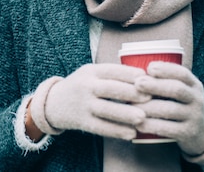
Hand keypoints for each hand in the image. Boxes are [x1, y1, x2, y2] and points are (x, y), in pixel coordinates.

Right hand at [30, 63, 149, 139]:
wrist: (54, 102)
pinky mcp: (82, 121)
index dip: (129, 74)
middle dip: (130, 93)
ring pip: (105, 110)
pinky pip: (100, 127)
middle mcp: (85, 86)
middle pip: (109, 89)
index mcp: (91, 71)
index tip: (146, 78)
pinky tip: (131, 134)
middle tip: (149, 97)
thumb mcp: (92, 73)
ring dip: (124, 114)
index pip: (111, 70)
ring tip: (141, 118)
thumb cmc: (82, 85)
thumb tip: (145, 78)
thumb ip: (113, 74)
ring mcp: (83, 105)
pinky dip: (116, 131)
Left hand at [133, 62, 203, 156]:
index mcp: (193, 84)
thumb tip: (130, 71)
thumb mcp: (179, 90)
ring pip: (171, 110)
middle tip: (137, 83)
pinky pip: (170, 130)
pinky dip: (153, 126)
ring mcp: (194, 117)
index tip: (149, 67)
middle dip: (156, 85)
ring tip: (131, 105)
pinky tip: (139, 124)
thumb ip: (162, 81)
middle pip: (177, 90)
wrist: (201, 133)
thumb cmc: (179, 104)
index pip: (183, 73)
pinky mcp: (188, 134)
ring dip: (150, 107)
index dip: (166, 69)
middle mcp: (197, 99)